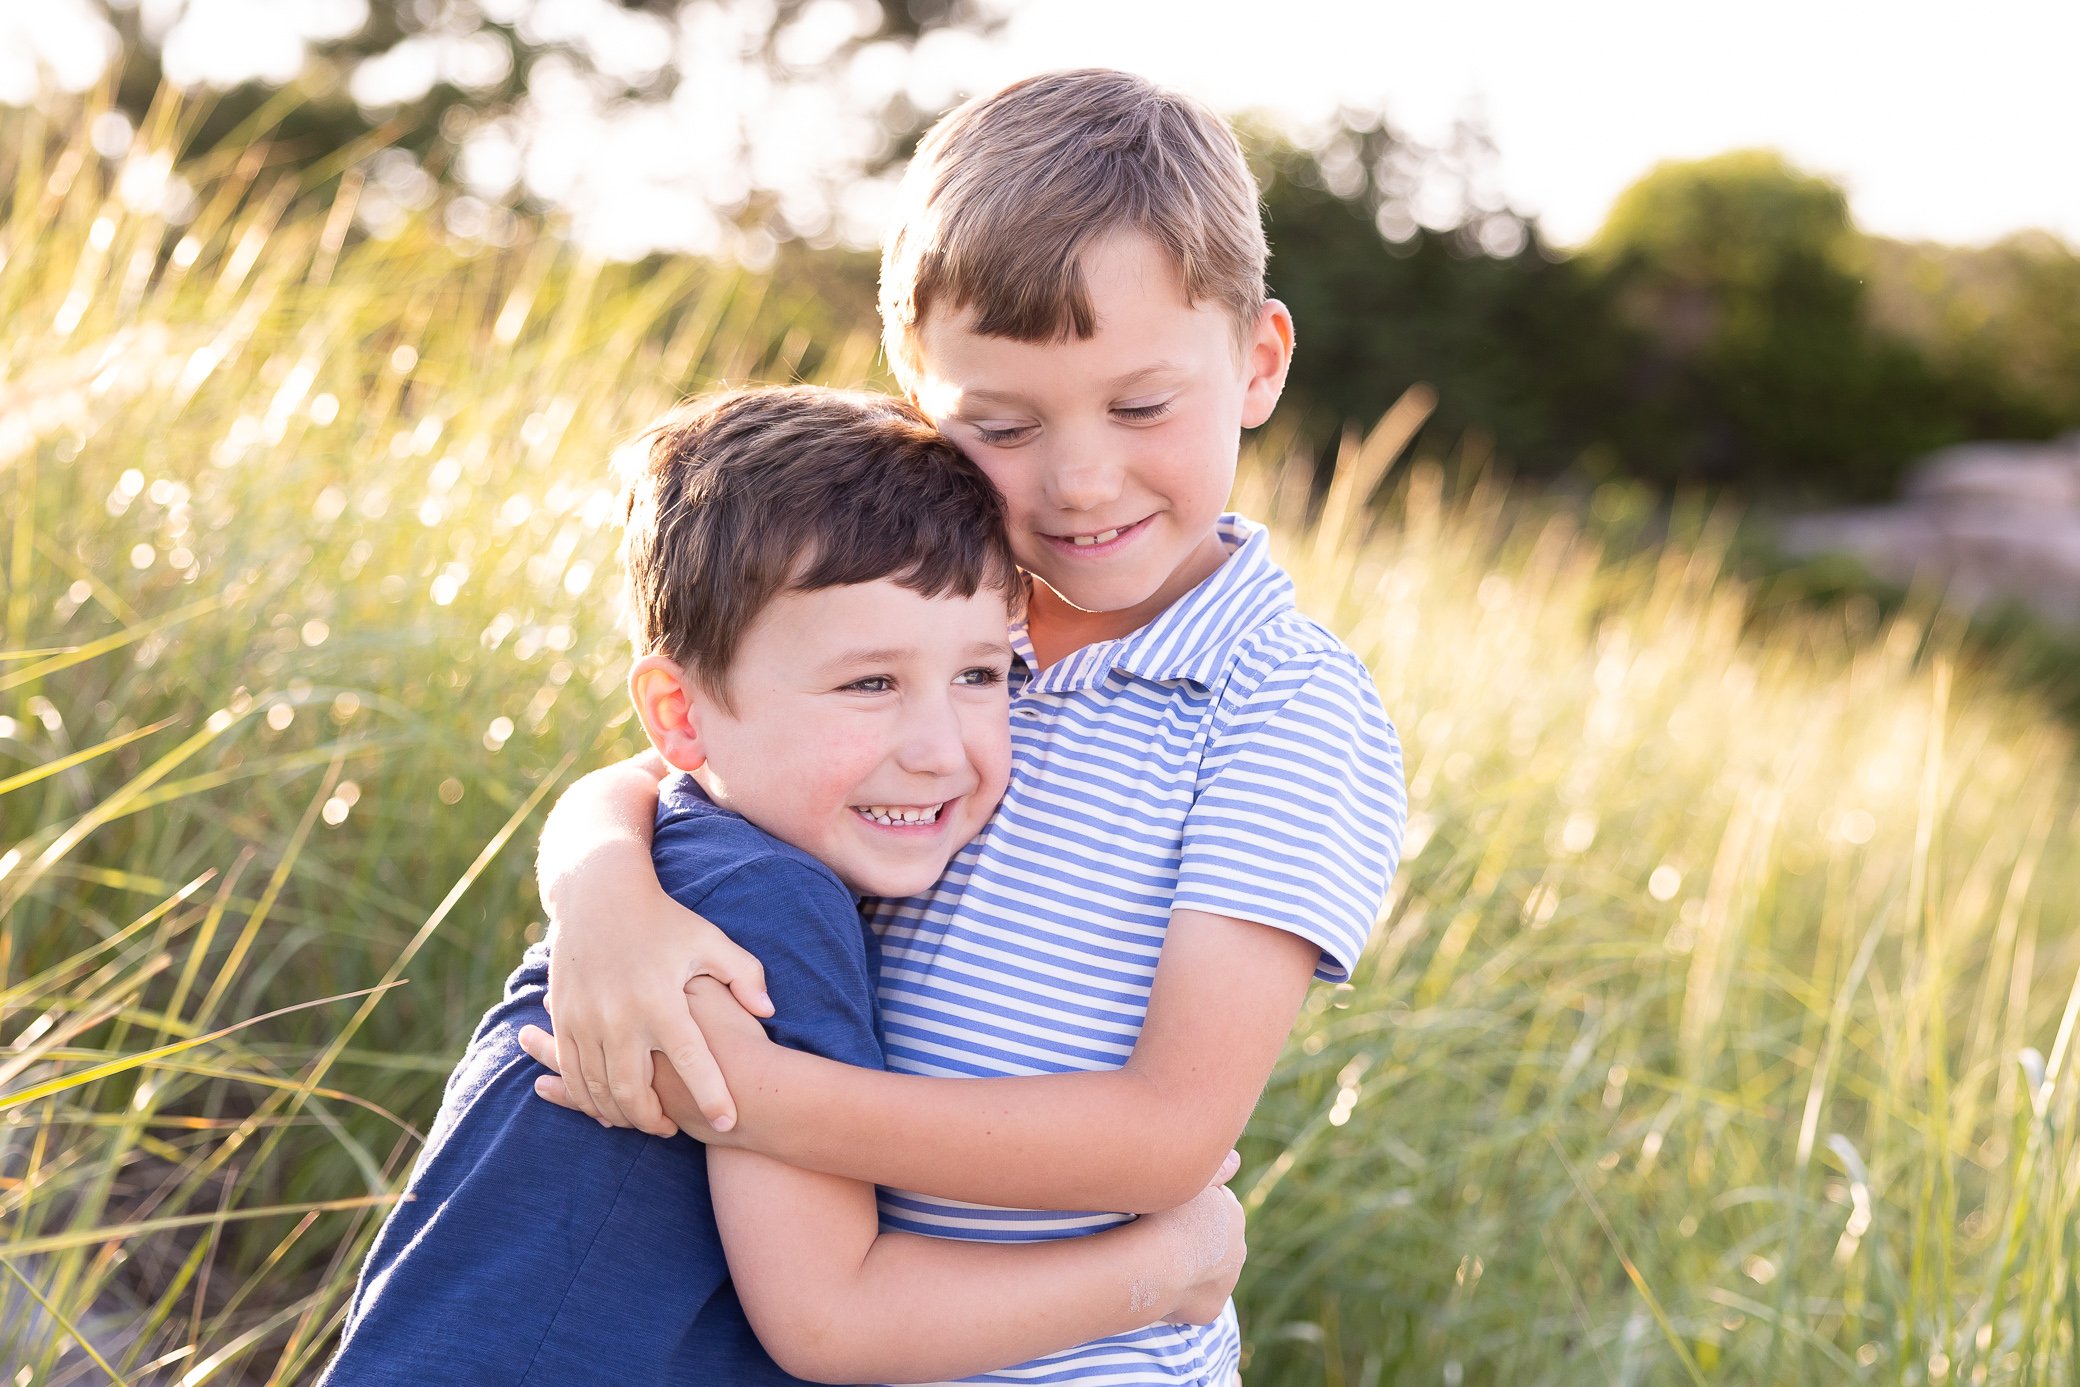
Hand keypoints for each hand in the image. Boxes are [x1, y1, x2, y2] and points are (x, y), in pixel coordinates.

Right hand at [527, 883, 772, 1136]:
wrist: (597, 894)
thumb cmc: (663, 918)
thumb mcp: (709, 939)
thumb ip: (744, 975)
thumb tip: (769, 1012)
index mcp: (662, 1000)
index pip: (692, 1061)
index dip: (712, 1096)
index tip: (728, 1123)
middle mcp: (621, 1017)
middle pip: (635, 1092)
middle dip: (655, 1122)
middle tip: (676, 1129)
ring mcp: (586, 1021)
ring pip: (600, 1091)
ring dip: (622, 1116)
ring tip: (648, 1120)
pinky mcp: (564, 1020)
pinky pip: (573, 1074)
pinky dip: (590, 1098)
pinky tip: (610, 1106)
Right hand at [1140, 1150, 1245, 1325]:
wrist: (1154, 1265)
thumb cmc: (1165, 1215)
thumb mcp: (1190, 1178)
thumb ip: (1215, 1166)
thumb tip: (1237, 1160)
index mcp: (1233, 1214)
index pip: (1212, 1206)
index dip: (1189, 1206)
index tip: (1167, 1208)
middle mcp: (1238, 1248)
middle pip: (1212, 1240)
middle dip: (1194, 1238)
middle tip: (1160, 1236)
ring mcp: (1227, 1282)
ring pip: (1206, 1270)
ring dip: (1189, 1266)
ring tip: (1157, 1262)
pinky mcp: (1211, 1309)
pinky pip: (1193, 1299)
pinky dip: (1180, 1294)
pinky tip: (1158, 1285)